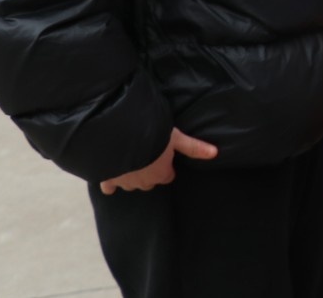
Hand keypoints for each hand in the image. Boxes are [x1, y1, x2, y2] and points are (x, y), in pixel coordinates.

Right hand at [98, 128, 217, 194]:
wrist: (119, 136)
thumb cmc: (152, 136)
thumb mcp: (176, 138)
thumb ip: (194, 147)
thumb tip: (216, 153)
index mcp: (161, 173)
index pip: (167, 177)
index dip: (166, 168)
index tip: (164, 159)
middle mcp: (143, 182)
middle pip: (149, 181)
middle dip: (149, 172)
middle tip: (148, 155)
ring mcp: (124, 182)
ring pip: (130, 183)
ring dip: (131, 175)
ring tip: (130, 160)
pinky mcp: (107, 179)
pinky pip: (108, 187)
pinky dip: (109, 184)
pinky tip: (109, 180)